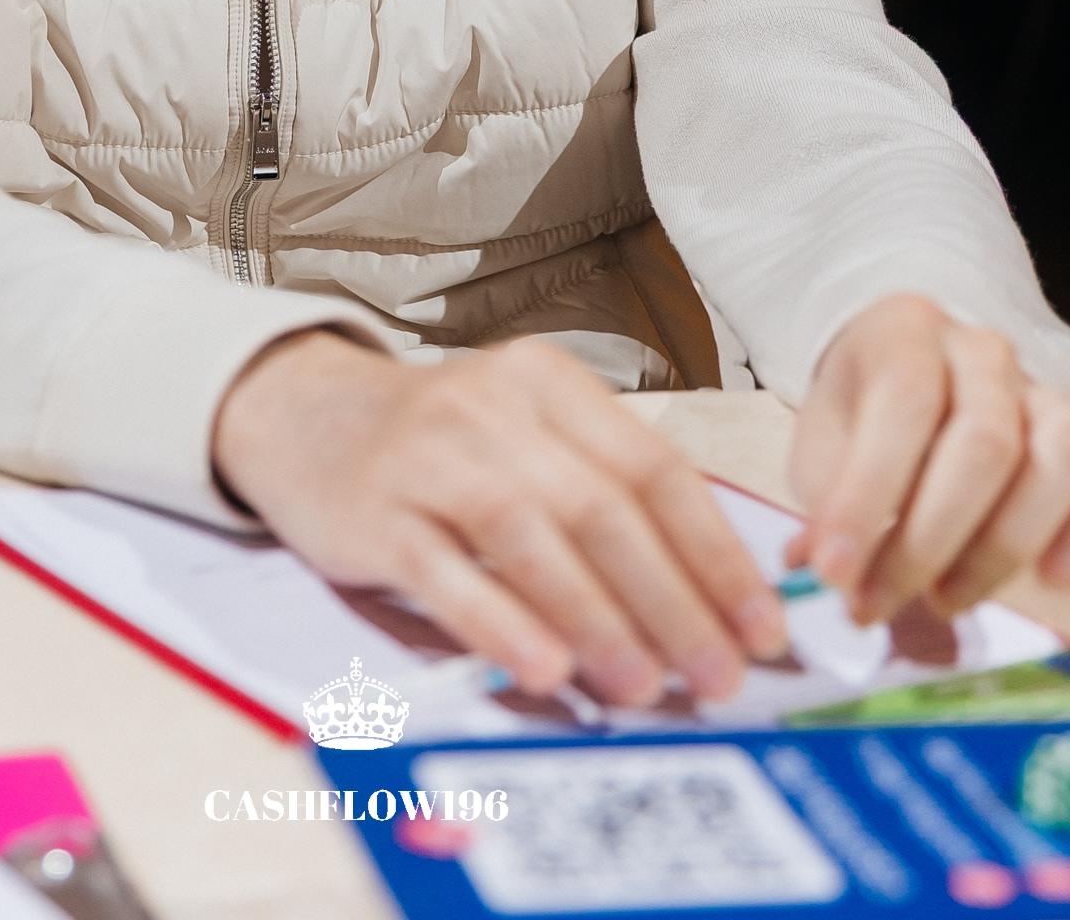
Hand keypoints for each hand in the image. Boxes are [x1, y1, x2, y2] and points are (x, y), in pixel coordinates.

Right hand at [211, 329, 787, 706]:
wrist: (305, 416)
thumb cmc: (443, 445)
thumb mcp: (526, 437)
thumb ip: (603, 494)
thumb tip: (709, 599)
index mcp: (551, 382)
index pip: (655, 467)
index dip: (715, 554)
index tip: (764, 628)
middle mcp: (494, 405)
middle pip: (602, 507)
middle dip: (673, 600)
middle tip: (718, 676)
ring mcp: (430, 454)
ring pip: (531, 537)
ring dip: (598, 618)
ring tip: (647, 687)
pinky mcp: (375, 510)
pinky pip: (446, 572)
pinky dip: (501, 622)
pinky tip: (546, 669)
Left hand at [787, 295, 1069, 623]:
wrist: (909, 376)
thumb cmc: (863, 419)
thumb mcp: (823, 446)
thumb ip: (827, 500)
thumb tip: (826, 570)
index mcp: (907, 333)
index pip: (903, 402)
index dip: (869, 493)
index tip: (834, 572)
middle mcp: (984, 351)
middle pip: (987, 441)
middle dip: (931, 540)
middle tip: (883, 602)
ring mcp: (1045, 388)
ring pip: (1064, 452)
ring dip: (1008, 543)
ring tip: (950, 597)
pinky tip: (1054, 577)